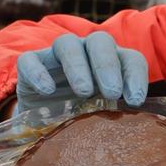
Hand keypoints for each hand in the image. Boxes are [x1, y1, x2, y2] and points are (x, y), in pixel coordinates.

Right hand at [16, 31, 147, 108]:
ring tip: (84, 92)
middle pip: (100, 42)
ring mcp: (55, 56)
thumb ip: (117, 113)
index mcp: (112, 62)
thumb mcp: (102, 115)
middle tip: (112, 92)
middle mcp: (86, 52)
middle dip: (107, 66)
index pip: (130, 58)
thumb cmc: (82, 116)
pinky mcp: (29, 65)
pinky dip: (39, 72)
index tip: (135, 100)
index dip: (135, 76)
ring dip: (78, 66)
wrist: (43, 123)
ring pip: (67, 44)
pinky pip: (31, 60)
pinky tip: (47, 90)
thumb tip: (129, 119)